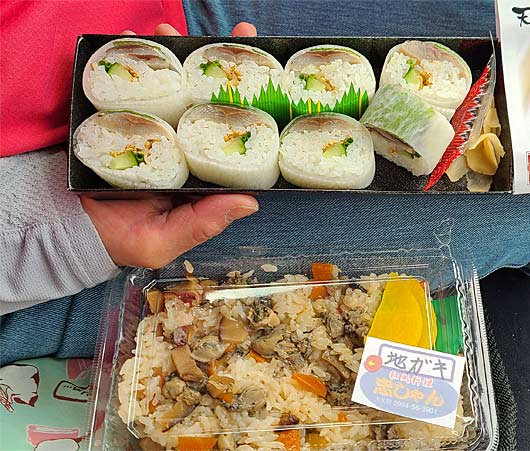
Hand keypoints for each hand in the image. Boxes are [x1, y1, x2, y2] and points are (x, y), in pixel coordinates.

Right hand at [83, 22, 258, 268]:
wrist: (69, 229)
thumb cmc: (123, 240)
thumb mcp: (166, 239)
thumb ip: (203, 222)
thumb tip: (251, 202)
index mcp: (201, 168)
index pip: (231, 131)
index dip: (248, 103)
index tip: (264, 73)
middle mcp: (182, 143)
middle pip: (206, 98)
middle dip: (219, 64)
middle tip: (237, 34)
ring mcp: (153, 127)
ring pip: (172, 85)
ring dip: (174, 53)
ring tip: (172, 29)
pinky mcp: (121, 118)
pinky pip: (131, 85)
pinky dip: (131, 59)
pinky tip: (132, 38)